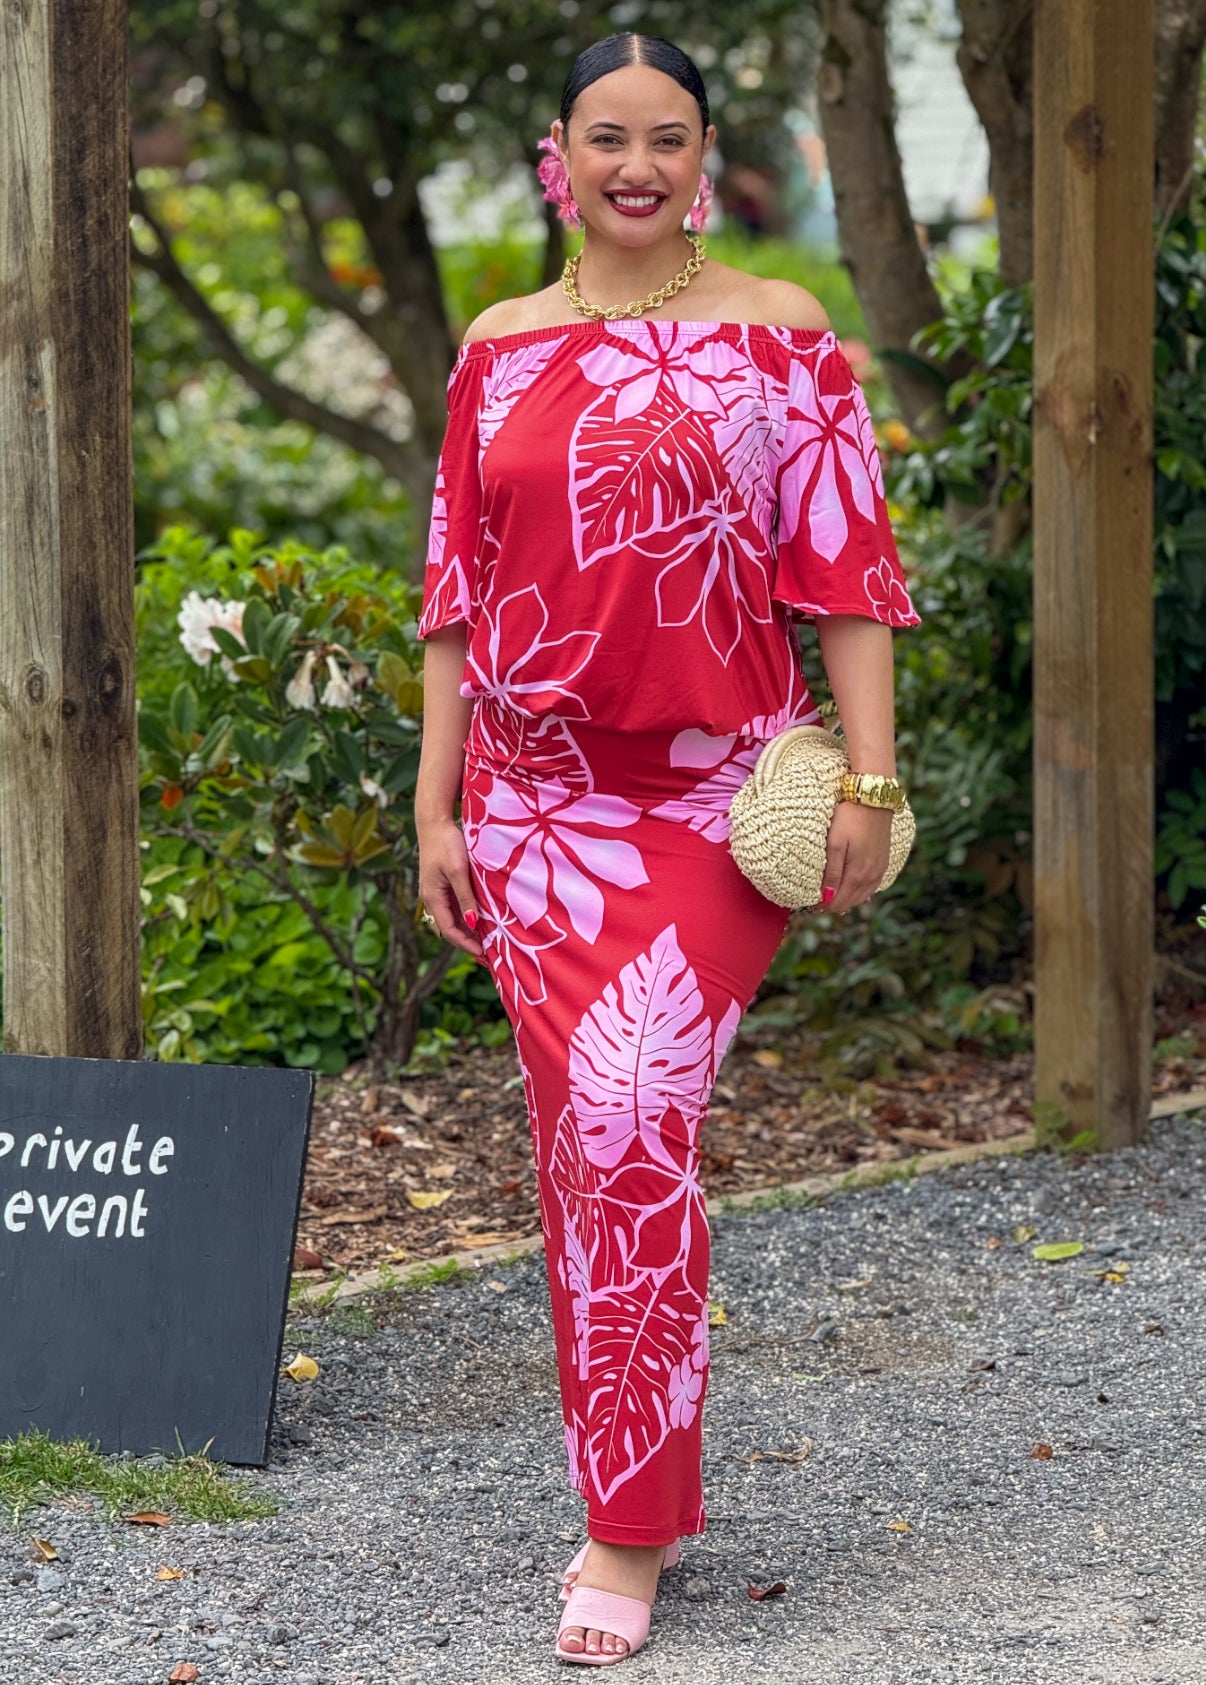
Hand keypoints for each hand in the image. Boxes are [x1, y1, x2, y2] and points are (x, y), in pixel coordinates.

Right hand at [417, 817, 486, 962]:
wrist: (434, 822)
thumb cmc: (446, 843)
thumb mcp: (458, 871)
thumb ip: (465, 897)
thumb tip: (472, 924)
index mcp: (432, 897)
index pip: (449, 931)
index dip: (466, 945)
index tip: (485, 954)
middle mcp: (431, 899)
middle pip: (449, 929)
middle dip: (467, 943)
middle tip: (488, 957)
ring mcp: (436, 892)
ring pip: (451, 920)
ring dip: (467, 932)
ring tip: (487, 943)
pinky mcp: (441, 885)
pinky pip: (453, 908)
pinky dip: (465, 918)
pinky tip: (480, 922)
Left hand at [818, 799, 893, 914]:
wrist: (873, 799)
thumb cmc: (849, 818)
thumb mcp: (834, 844)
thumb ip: (831, 873)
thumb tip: (826, 898)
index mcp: (857, 875)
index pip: (837, 904)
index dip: (820, 904)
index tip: (807, 895)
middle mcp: (871, 877)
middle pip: (848, 904)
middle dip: (831, 902)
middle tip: (814, 892)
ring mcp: (879, 871)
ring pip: (860, 897)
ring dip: (844, 897)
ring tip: (828, 889)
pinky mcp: (883, 863)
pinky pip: (870, 887)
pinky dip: (857, 890)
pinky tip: (848, 884)